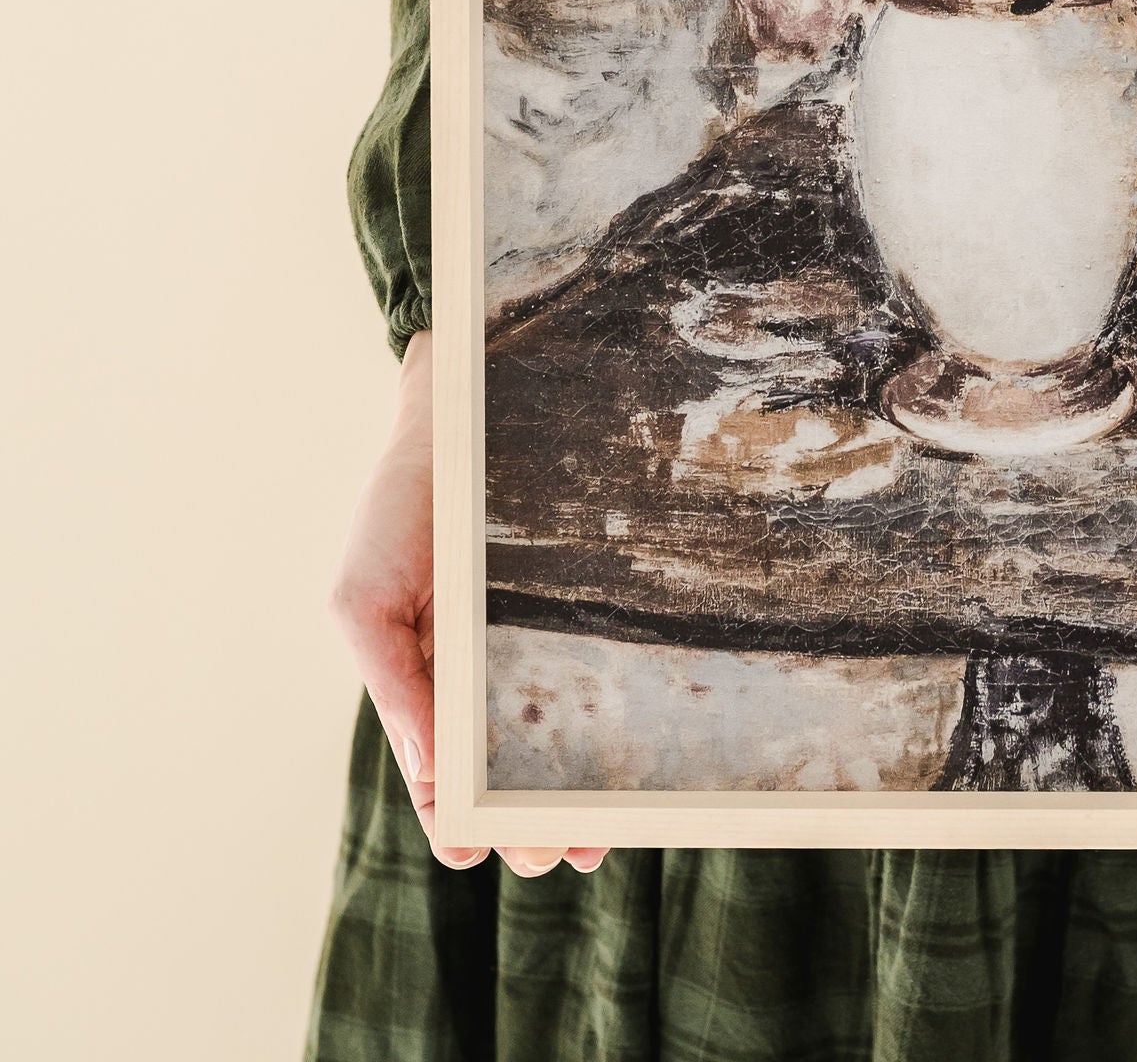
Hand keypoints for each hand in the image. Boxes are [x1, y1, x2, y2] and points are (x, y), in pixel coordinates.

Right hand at [328, 329, 607, 876]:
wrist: (458, 417)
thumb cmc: (398, 513)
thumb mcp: (365, 602)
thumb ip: (395, 687)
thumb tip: (432, 778)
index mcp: (430, 685)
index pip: (445, 779)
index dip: (468, 824)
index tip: (496, 852)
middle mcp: (488, 673)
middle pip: (512, 772)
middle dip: (535, 824)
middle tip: (568, 851)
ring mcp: (539, 639)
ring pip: (562, 735)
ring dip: (578, 790)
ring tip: (604, 831)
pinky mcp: (586, 600)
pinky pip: (599, 668)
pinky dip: (613, 715)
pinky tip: (638, 743)